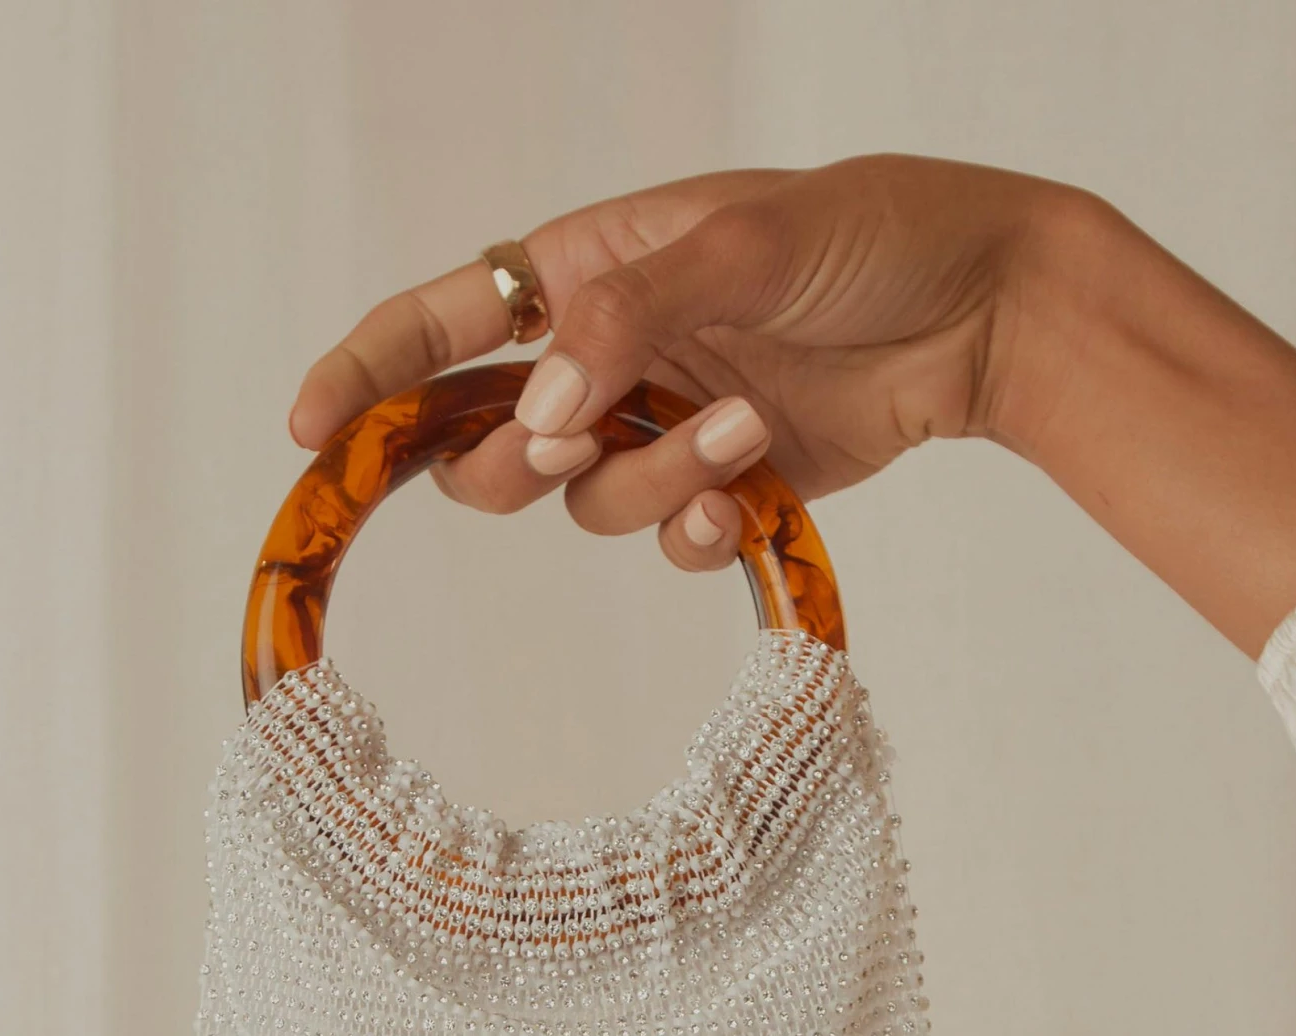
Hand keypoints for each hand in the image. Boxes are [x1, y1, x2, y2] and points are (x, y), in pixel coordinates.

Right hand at [289, 155, 1051, 573]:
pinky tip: (749, 494)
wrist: (987, 307)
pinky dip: (697, 530)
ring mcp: (661, 425)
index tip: (308, 432)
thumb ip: (626, 320)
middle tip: (577, 440)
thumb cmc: (870, 235)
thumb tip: (535, 414)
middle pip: (491, 451)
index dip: (365, 375)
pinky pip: (667, 540)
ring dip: (653, 482)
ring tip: (747, 428)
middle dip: (520, 465)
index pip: (441, 324)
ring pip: (587, 506)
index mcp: (584, 267)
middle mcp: (607, 353)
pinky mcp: (721, 485)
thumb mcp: (741, 245)